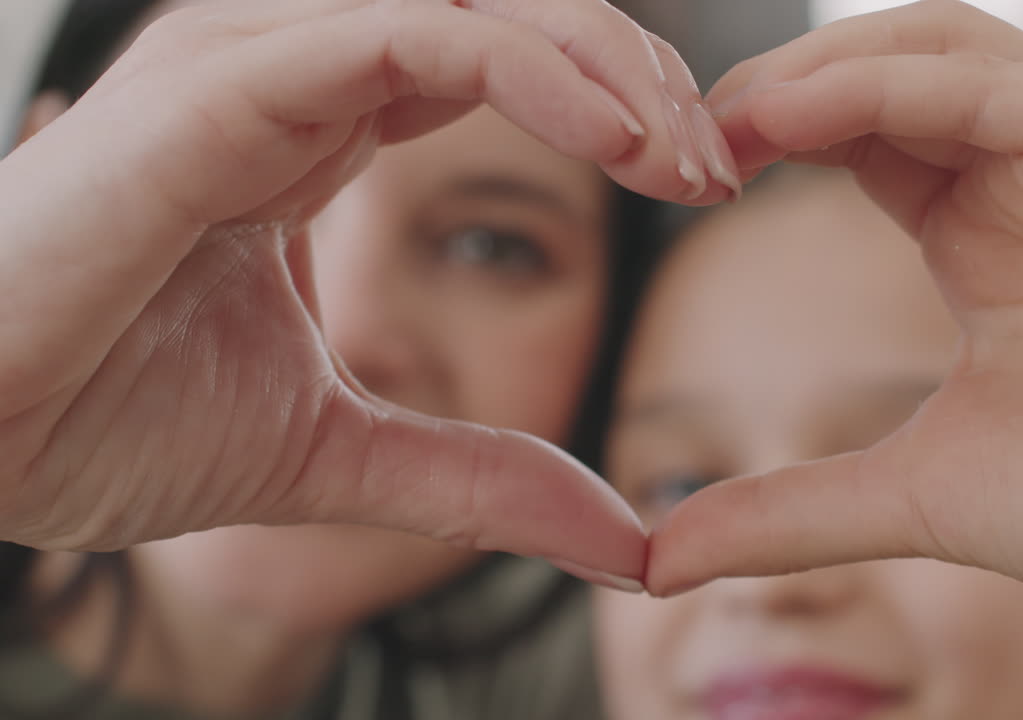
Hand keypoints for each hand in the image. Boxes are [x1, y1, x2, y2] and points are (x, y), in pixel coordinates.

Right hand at [0, 0, 737, 589]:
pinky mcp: (219, 83)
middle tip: (717, 165)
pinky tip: (612, 136)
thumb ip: (479, 479)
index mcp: (318, 128)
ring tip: (685, 153)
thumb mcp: (343, 452)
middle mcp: (294, 70)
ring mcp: (254, 61)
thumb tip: (618, 537)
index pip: (501, 63)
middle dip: (632, 76)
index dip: (614, 113)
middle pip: (508, 15)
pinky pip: (405, 32)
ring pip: (472, 1)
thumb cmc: (109, 421)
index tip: (698, 188)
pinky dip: (523, 67)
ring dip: (599, 59)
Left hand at [646, 0, 1022, 660]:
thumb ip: (786, 510)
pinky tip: (797, 116)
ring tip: (729, 118)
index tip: (684, 176)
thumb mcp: (905, 494)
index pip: (856, 133)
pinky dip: (885, 87)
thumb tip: (665, 558)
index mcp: (981, 227)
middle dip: (779, 88)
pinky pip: (990, 86)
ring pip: (935, 49)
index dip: (766, 138)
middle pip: (885, 69)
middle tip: (686, 136)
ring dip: (819, 70)